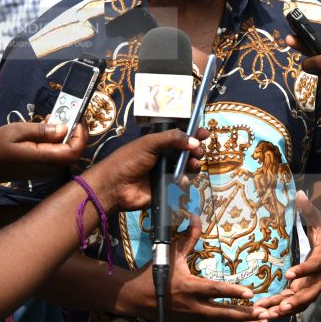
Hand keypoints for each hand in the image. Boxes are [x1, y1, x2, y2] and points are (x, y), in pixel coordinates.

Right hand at [0, 118, 89, 186]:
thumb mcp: (16, 131)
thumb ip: (41, 131)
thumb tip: (64, 128)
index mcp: (42, 158)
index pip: (73, 151)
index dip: (81, 135)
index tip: (77, 118)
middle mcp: (47, 168)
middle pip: (73, 152)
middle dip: (75, 132)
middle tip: (68, 114)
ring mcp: (45, 170)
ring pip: (66, 153)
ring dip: (66, 135)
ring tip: (54, 118)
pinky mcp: (41, 168)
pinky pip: (56, 154)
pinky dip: (57, 141)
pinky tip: (46, 129)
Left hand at [86, 128, 208, 211]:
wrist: (115, 186)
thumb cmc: (129, 160)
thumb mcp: (150, 143)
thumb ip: (173, 138)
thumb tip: (196, 141)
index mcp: (159, 143)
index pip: (180, 136)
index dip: (193, 134)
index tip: (205, 133)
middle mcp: (164, 157)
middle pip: (187, 152)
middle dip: (196, 150)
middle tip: (197, 152)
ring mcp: (166, 173)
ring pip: (187, 168)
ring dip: (193, 165)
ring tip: (192, 164)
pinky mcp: (167, 188)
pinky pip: (182, 184)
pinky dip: (186, 181)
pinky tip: (182, 180)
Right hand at [120, 218, 268, 321]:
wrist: (135, 298)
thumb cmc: (154, 272)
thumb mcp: (171, 253)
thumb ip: (188, 238)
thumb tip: (197, 217)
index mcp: (188, 287)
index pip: (214, 291)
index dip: (232, 292)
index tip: (250, 293)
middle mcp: (192, 306)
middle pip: (222, 313)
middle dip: (244, 314)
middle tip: (265, 314)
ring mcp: (192, 317)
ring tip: (264, 321)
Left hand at [257, 191, 320, 317]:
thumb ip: (309, 210)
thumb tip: (299, 193)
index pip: (314, 266)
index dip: (303, 271)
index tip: (288, 274)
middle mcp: (320, 276)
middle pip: (310, 294)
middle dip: (295, 302)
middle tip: (280, 308)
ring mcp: (313, 286)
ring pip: (300, 302)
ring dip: (283, 310)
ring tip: (264, 314)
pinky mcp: (305, 290)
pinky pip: (293, 302)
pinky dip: (279, 309)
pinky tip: (262, 312)